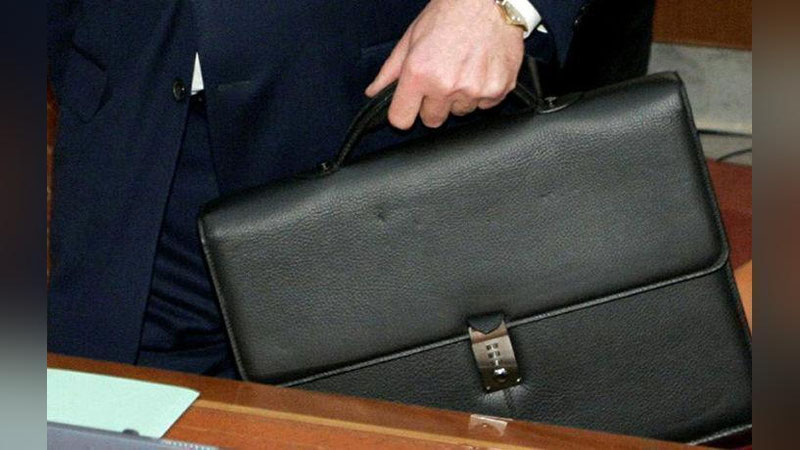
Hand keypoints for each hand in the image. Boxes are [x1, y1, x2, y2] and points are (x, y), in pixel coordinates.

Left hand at [365, 0, 525, 129]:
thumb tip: (373, 92)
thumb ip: (391, 71)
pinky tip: (480, 69)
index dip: (404, 112)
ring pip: (460, 112)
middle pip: (432, 120)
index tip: (410, 104)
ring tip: (464, 68)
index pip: (401, 120)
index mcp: (420, 73)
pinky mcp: (498, 90)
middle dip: (433, 105)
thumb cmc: (450, 13)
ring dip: (459, 97)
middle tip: (441, 78)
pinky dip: (482, 91)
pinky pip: (485, 105)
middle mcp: (446, 86)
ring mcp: (474, 90)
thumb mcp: (411, 38)